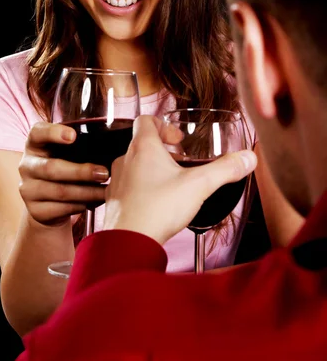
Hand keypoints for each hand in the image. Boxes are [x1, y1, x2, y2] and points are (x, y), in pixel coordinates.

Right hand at [18, 122, 108, 226]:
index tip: (73, 136)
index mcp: (35, 144)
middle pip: (51, 168)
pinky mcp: (35, 211)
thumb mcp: (65, 152)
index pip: (38, 132)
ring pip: (60, 192)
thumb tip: (114, 144)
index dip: (53, 133)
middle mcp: (27, 165)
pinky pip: (61, 209)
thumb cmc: (63, 166)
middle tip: (104, 173)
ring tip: (106, 191)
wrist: (47, 201)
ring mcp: (28, 190)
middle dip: (81, 171)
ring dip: (87, 192)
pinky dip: (81, 205)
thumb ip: (79, 145)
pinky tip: (95, 202)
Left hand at [104, 115, 256, 243]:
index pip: (145, 120)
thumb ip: (225, 170)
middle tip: (180, 162)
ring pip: (133, 165)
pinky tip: (155, 204)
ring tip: (170, 184)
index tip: (178, 139)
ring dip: (150, 169)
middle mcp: (125, 159)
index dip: (163, 124)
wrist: (128, 241)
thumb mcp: (199, 185)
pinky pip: (126, 186)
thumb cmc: (158, 208)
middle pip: (141, 143)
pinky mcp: (113, 200)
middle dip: (162, 150)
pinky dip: (140, 189)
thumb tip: (248, 158)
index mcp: (143, 147)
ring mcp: (116, 180)